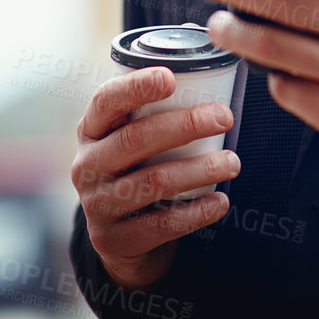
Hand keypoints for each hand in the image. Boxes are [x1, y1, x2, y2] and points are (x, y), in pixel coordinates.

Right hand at [71, 67, 239, 288]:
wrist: (119, 240)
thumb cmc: (136, 172)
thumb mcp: (132, 143)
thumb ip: (154, 116)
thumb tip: (214, 84)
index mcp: (91, 131)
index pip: (106, 101)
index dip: (136, 87)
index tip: (171, 78)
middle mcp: (86, 165)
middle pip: (135, 139)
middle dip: (184, 125)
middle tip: (223, 117)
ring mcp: (96, 205)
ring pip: (153, 181)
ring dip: (199, 169)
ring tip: (232, 163)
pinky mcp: (112, 239)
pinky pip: (161, 224)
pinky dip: (196, 212)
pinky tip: (220, 202)